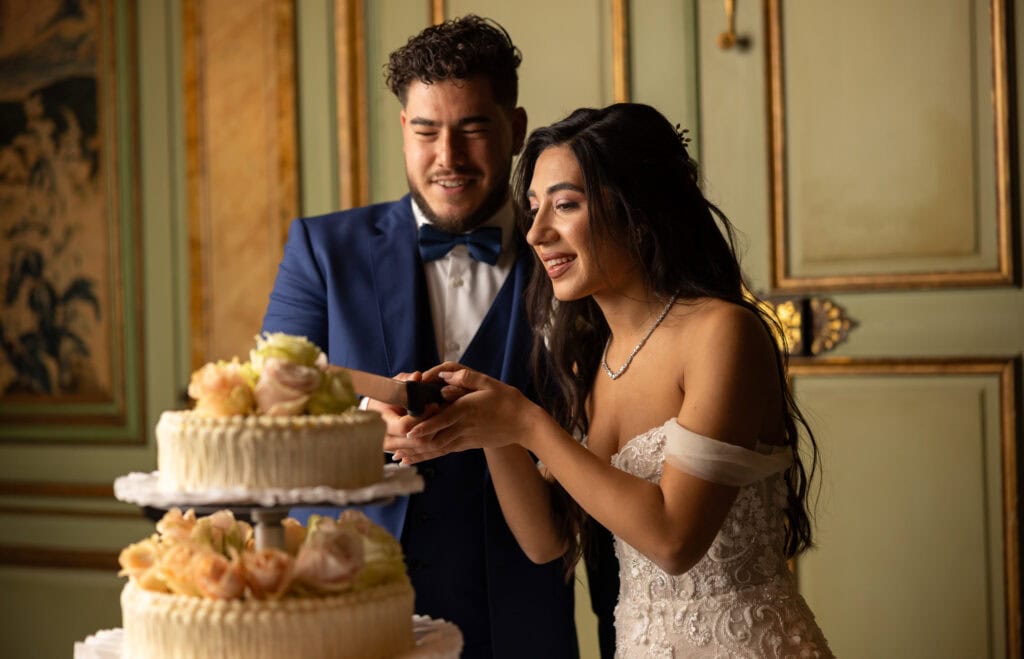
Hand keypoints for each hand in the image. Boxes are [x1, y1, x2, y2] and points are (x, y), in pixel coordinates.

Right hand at [362, 371, 439, 452]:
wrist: (371, 415)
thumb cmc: (382, 398)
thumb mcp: (392, 387)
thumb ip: (405, 381)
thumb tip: (417, 376)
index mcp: (381, 422)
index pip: (405, 426)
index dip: (422, 417)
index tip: (434, 405)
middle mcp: (386, 440)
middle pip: (416, 441)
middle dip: (433, 427)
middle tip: (445, 413)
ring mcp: (393, 449)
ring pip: (420, 449)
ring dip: (435, 435)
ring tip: (444, 420)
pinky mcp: (400, 452)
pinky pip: (419, 451)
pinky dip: (430, 441)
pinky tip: (439, 429)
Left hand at [393, 364, 541, 463]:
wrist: (524, 424)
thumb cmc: (507, 400)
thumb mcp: (488, 383)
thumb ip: (466, 377)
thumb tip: (444, 373)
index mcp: (466, 410)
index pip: (442, 419)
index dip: (425, 426)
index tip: (409, 431)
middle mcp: (463, 426)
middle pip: (434, 438)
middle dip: (413, 444)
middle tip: (392, 448)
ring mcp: (464, 438)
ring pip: (437, 448)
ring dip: (416, 454)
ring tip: (397, 458)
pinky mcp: (466, 444)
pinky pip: (443, 452)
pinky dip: (426, 457)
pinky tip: (412, 460)